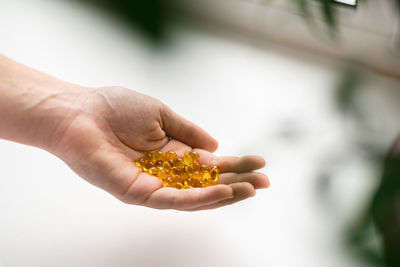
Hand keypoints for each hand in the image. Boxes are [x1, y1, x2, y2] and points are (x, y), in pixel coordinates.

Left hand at [48, 86, 269, 210]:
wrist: (80, 112)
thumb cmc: (115, 108)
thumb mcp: (161, 114)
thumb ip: (189, 131)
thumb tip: (216, 147)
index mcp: (172, 153)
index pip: (210, 164)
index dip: (235, 164)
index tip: (260, 162)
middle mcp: (166, 172)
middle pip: (207, 184)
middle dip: (237, 183)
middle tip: (264, 182)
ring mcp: (153, 185)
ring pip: (195, 197)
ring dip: (224, 195)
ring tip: (249, 190)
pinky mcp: (138, 193)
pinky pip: (173, 200)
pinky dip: (199, 198)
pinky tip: (222, 193)